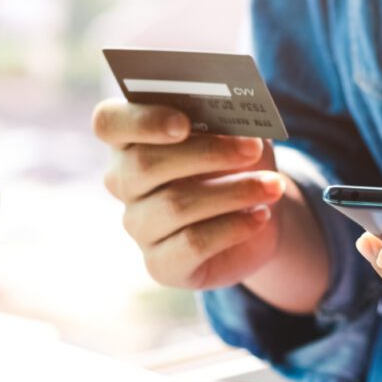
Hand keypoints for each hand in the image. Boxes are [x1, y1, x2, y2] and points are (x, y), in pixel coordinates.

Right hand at [93, 99, 286, 289]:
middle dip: (206, 153)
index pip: (108, 123)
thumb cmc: (238, 163)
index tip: (183, 122)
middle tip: (252, 149)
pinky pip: (192, 243)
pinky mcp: (161, 264)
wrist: (258, 217)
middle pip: (143, 164)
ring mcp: (138, 226)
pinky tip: (261, 216)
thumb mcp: (239, 133)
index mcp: (130, 138)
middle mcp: (124, 183)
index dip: (140, 120)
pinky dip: (233, 227)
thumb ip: (229, 119)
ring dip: (233, 191)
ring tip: (273, 185)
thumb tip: (236, 116)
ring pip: (175, 205)